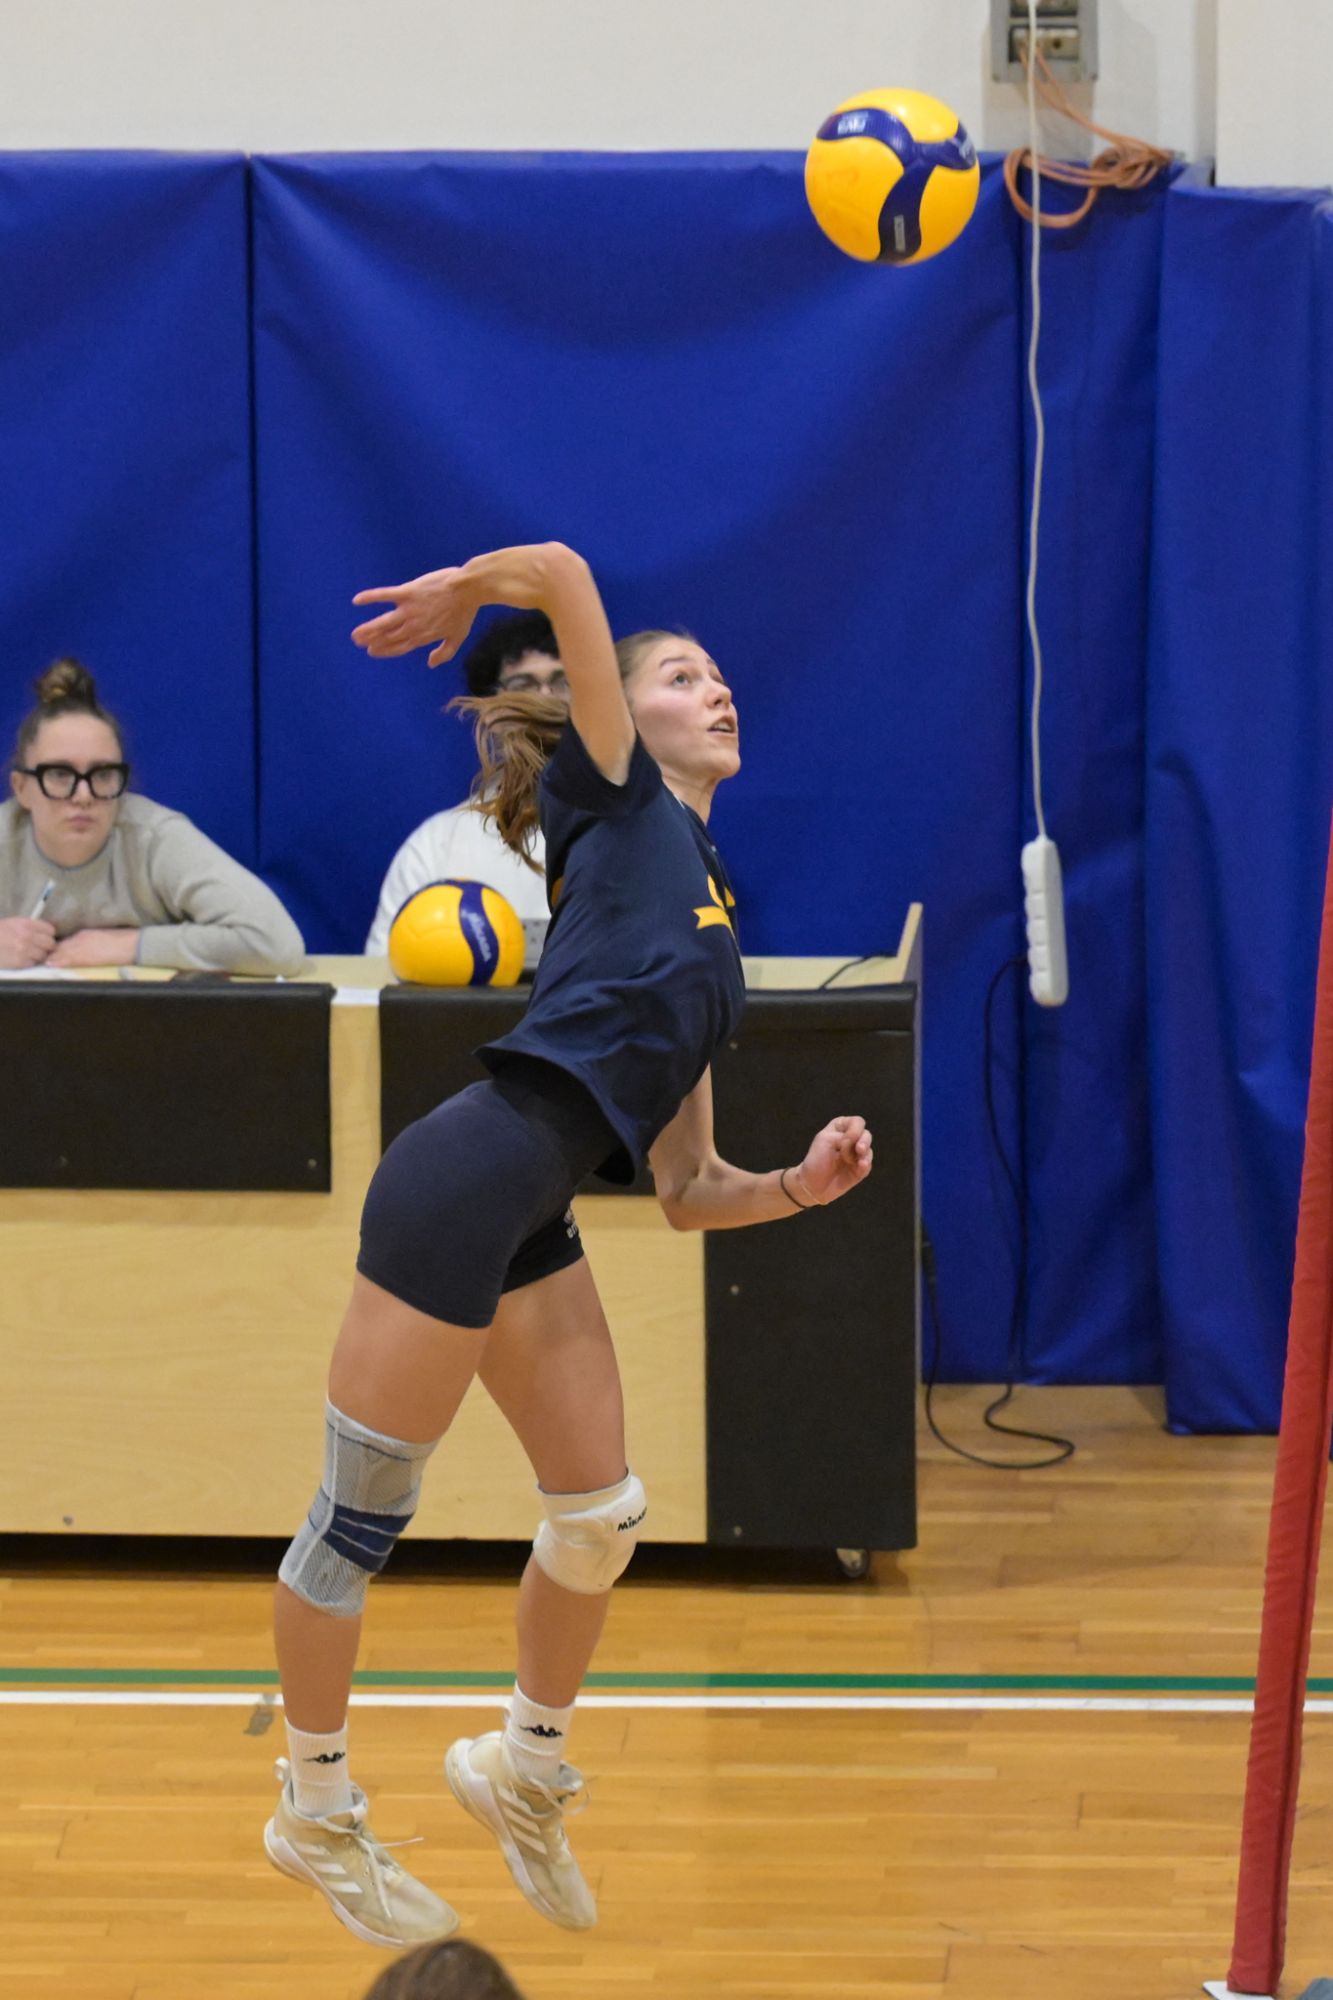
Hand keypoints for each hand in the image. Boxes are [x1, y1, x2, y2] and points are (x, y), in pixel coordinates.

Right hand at [0, 916, 55, 967]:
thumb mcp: (13, 923)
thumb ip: (31, 927)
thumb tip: (47, 933)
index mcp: (26, 924)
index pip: (50, 930)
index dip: (48, 935)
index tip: (44, 938)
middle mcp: (28, 936)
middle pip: (50, 944)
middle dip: (46, 947)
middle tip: (38, 948)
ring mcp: (25, 950)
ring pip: (43, 955)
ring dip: (38, 956)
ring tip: (28, 954)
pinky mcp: (20, 962)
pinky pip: (33, 963)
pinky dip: (30, 963)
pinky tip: (22, 959)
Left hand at [46, 928, 139, 968]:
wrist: (135, 945)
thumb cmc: (122, 941)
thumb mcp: (100, 937)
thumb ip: (86, 942)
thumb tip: (74, 949)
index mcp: (85, 933)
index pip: (65, 941)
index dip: (56, 948)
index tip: (48, 952)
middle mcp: (82, 939)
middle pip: (62, 946)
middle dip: (52, 952)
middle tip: (41, 958)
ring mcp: (85, 948)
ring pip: (64, 953)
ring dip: (54, 957)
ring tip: (44, 962)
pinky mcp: (90, 956)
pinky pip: (71, 959)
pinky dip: (61, 961)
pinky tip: (52, 963)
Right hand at [351, 566, 479, 666]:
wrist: (467, 590)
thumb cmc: (464, 612)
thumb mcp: (458, 637)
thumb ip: (444, 653)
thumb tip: (430, 663)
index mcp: (423, 637)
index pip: (400, 647)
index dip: (385, 650)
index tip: (372, 651)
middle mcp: (412, 626)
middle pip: (388, 636)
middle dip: (372, 641)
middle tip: (358, 641)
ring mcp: (409, 610)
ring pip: (383, 622)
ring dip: (368, 629)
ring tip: (355, 633)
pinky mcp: (407, 593)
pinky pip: (385, 595)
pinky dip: (370, 598)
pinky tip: (357, 601)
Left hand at [794, 1115, 873, 1205]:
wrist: (812, 1184)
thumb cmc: (816, 1159)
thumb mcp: (826, 1139)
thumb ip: (846, 1136)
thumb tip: (863, 1147)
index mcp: (841, 1128)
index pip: (857, 1122)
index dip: (854, 1130)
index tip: (844, 1141)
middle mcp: (851, 1140)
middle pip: (866, 1135)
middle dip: (863, 1142)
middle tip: (858, 1149)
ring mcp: (856, 1155)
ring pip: (869, 1150)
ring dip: (864, 1155)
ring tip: (858, 1162)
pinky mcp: (859, 1169)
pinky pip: (868, 1165)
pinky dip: (865, 1165)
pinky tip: (860, 1167)